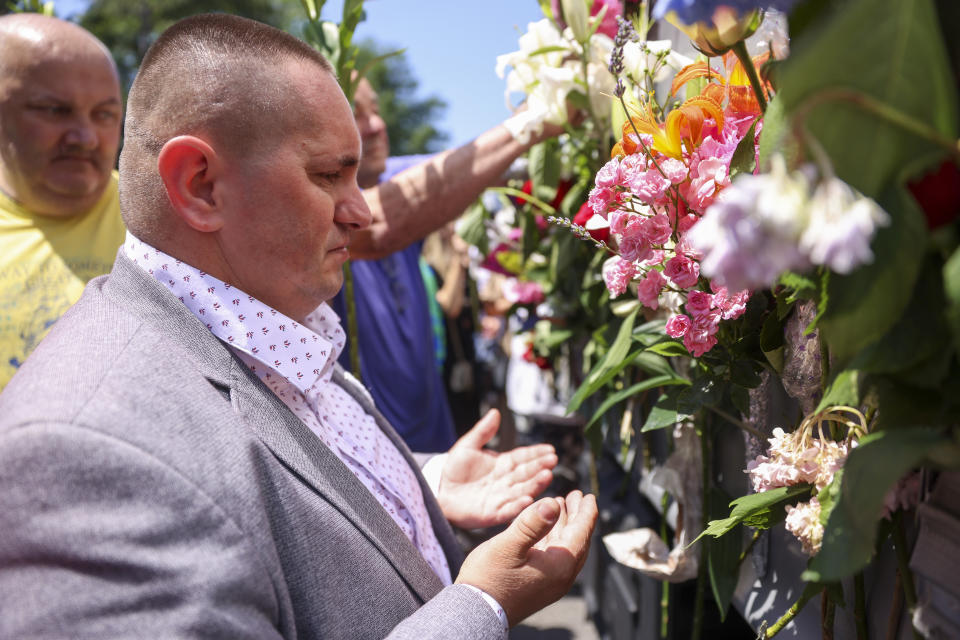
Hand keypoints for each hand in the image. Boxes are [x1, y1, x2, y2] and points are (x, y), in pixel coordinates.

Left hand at [437, 409, 555, 528]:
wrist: (438, 489)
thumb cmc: (454, 468)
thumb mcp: (467, 446)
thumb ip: (482, 432)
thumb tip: (495, 412)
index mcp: (502, 464)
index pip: (523, 458)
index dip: (536, 454)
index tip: (550, 450)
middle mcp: (506, 481)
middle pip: (526, 474)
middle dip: (540, 468)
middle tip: (552, 461)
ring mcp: (500, 497)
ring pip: (521, 491)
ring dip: (535, 485)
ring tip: (546, 477)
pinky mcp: (491, 514)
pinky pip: (507, 510)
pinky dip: (517, 506)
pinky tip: (527, 499)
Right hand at [456, 491, 597, 625]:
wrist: (475, 613)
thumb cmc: (489, 580)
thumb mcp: (509, 545)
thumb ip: (532, 524)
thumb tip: (553, 503)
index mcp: (559, 565)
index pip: (581, 533)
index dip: (586, 512)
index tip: (589, 497)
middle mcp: (561, 576)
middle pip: (577, 540)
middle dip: (577, 517)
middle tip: (576, 497)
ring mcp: (551, 583)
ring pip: (565, 548)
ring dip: (564, 526)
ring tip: (559, 506)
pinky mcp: (540, 585)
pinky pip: (554, 557)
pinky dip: (553, 539)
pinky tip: (543, 529)